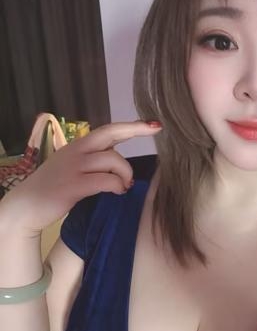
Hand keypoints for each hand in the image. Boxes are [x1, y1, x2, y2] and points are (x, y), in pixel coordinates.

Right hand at [0, 120, 162, 236]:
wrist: (26, 207)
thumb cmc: (53, 189)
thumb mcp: (72, 168)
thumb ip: (93, 162)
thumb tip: (120, 164)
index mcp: (78, 146)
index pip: (108, 130)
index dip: (132, 126)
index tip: (154, 124)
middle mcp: (76, 151)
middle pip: (110, 134)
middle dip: (136, 129)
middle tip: (156, 131)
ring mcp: (74, 167)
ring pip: (112, 160)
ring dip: (125, 174)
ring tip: (124, 186)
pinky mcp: (73, 185)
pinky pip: (105, 180)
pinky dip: (117, 186)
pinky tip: (117, 191)